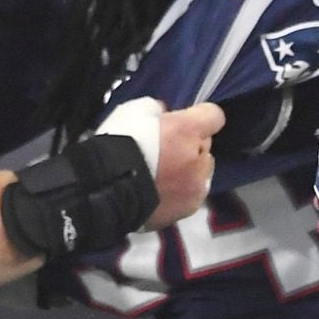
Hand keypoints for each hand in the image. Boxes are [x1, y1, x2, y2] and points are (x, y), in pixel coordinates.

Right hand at [112, 100, 222, 230]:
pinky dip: (181, 191)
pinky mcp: (189, 207)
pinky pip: (191, 194)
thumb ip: (156, 111)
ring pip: (202, 172)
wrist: (104, 189)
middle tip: (166, 150)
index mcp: (188, 130)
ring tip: (163, 174)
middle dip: (190, 145)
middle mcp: (200, 158)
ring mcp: (196, 185)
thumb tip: (164, 114)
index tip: (187, 120)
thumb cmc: (117, 145)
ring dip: (189, 170)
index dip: (201, 116)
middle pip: (205, 146)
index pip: (214, 116)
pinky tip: (161, 191)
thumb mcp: (133, 112)